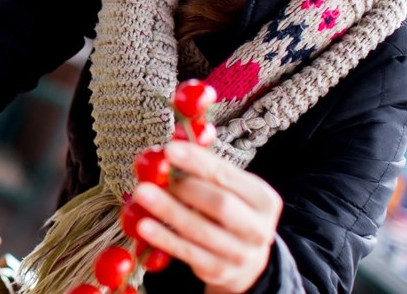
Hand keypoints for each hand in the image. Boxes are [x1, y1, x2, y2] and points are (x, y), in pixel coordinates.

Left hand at [130, 141, 281, 292]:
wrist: (246, 261)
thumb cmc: (232, 213)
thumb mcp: (231, 190)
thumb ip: (207, 167)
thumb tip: (179, 135)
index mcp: (263, 199)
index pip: (227, 176)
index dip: (198, 162)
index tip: (169, 150)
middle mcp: (257, 228)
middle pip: (219, 204)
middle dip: (184, 187)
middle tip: (154, 176)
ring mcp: (240, 253)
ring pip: (200, 230)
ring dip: (168, 210)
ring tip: (142, 193)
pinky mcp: (219, 271)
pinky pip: (188, 252)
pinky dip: (165, 238)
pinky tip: (144, 225)